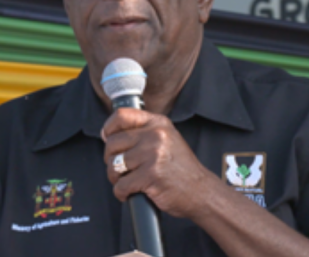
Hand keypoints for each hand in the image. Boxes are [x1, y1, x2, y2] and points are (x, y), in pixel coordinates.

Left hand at [102, 108, 217, 218]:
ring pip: (114, 165)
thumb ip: (142, 132)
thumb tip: (108, 134)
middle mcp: (156, 135)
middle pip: (113, 142)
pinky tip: (130, 193)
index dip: (109, 128)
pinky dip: (122, 193)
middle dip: (110, 159)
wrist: (201, 191)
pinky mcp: (150, 175)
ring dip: (115, 178)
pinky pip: (121, 185)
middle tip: (119, 168)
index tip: (107, 137)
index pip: (122, 116)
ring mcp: (153, 155)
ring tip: (127, 181)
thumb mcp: (167, 139)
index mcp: (158, 123)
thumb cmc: (181, 169)